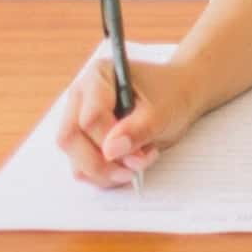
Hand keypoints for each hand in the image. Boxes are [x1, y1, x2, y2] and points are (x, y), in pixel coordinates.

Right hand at [55, 58, 197, 188]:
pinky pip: (82, 167)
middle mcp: (81, 97)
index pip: (90, 117)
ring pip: (74, 157)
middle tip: (135, 168)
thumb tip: (110, 150)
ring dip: (106, 171)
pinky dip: (105, 175)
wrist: (179, 96)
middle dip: (103, 162)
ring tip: (139, 164)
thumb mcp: (162, 111)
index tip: (137, 153)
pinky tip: (129, 166)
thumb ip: (137, 129)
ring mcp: (77, 120)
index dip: (110, 141)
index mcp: (99, 76)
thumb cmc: (171, 95)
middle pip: (71, 139)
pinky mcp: (82, 141)